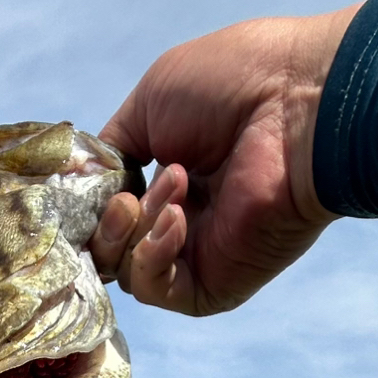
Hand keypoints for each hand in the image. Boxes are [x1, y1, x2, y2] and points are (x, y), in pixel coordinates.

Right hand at [92, 5, 360, 314]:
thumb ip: (111, 149)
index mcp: (169, 180)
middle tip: (133, 191)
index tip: (85, 186)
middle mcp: (181, 222)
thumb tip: (84, 182)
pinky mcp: (209, 288)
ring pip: (125, 271)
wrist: (293, 108)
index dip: (90, 205)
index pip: (108, 213)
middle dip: (109, 220)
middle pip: (109, 249)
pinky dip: (152, 255)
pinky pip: (154, 288)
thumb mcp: (151, 102)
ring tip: (176, 185)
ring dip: (135, 227)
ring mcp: (195, 257)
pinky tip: (177, 218)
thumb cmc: (232, 89)